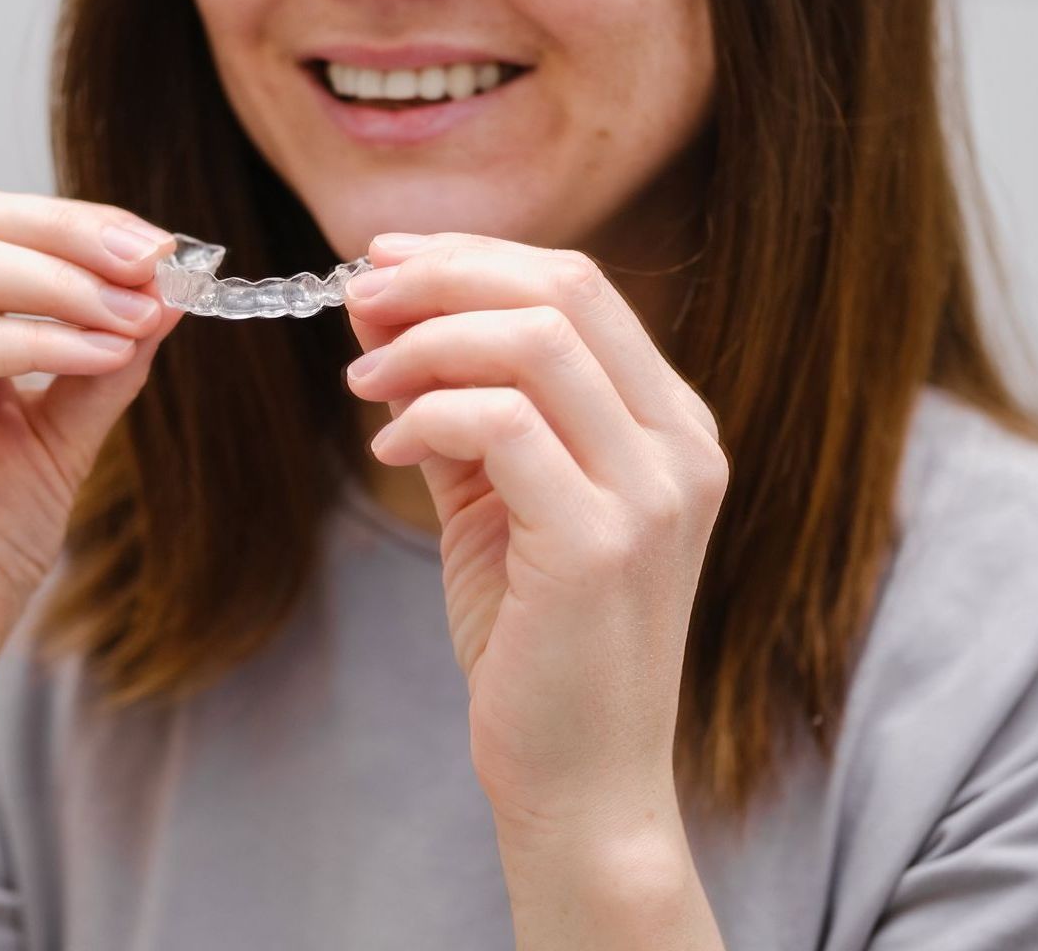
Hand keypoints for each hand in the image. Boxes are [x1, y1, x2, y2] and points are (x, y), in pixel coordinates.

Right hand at [0, 186, 184, 714]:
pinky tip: (104, 355)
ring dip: (67, 282)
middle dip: (75, 232)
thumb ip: (102, 361)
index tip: (170, 250)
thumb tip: (166, 291)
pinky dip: (41, 341)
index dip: (82, 221)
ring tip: (143, 314)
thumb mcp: (60, 435)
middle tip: (160, 262)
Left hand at [342, 232, 726, 845]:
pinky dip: (428, 415)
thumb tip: (382, 303)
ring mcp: (652, 493)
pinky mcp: (600, 544)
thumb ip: (456, 400)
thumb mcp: (496, 497)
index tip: (383, 261)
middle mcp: (679, 445)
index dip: (471, 256)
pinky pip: (502, 424)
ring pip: (536, 342)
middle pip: (564, 289)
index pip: (578, 283)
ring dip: (426, 342)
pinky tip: (388, 448)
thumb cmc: (535, 640)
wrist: (579, 781)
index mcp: (669, 423)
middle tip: (357, 297)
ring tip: (363, 382)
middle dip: (442, 275)